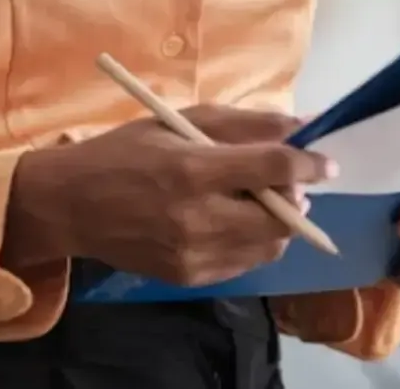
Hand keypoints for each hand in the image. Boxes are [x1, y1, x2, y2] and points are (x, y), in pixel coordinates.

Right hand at [4, 106, 335, 287]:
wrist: (72, 205)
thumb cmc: (126, 151)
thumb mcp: (178, 121)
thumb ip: (240, 123)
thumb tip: (297, 124)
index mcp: (193, 168)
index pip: (272, 168)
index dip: (308, 163)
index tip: (327, 161)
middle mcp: (197, 217)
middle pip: (279, 216)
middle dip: (294, 195)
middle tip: (284, 179)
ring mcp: (193, 254)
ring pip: (268, 246)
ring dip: (277, 221)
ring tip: (255, 199)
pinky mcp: (189, 278)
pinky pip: (244, 264)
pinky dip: (252, 242)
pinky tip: (231, 220)